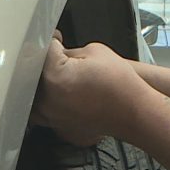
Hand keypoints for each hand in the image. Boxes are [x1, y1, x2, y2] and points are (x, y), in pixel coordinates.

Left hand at [30, 35, 146, 145]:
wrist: (135, 112)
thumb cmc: (120, 84)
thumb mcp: (94, 51)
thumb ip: (69, 51)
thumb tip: (59, 53)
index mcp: (53, 77)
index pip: (43, 51)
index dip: (51, 41)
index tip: (57, 40)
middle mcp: (47, 101)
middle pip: (34, 75)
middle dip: (46, 64)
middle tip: (62, 58)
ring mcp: (52, 118)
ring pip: (38, 96)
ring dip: (47, 85)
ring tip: (68, 79)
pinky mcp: (60, 129)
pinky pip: (49, 113)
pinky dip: (55, 103)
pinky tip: (72, 97)